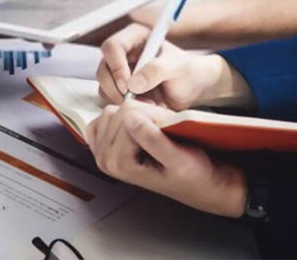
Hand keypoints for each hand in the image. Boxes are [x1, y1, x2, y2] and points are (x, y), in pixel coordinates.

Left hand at [86, 100, 246, 217]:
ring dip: (133, 116)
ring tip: (151, 133)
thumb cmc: (191, 174)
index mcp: (119, 163)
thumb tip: (130, 117)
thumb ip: (153, 139)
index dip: (152, 117)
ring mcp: (101, 153)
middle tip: (160, 133)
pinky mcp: (103, 146)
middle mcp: (105, 159)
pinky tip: (135, 130)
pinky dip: (120, 118)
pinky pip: (103, 119)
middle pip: (116, 113)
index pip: (128, 116)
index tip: (166, 131)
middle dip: (142, 116)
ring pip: (110, 112)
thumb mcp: (179, 159)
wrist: (194, 183)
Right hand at [96, 23, 224, 109]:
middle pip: (103, 68)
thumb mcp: (178, 67)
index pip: (113, 47)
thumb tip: (132, 84)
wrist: (194, 89)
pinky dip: (122, 106)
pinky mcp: (120, 88)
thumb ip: (156, 70)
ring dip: (119, 99)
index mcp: (135, 37)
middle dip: (114, 87)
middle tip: (130, 100)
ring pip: (103, 85)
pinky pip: (110, 98)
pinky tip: (143, 108)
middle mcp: (123, 53)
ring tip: (146, 104)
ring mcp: (120, 71)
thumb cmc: (189, 71)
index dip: (116, 66)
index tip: (127, 85)